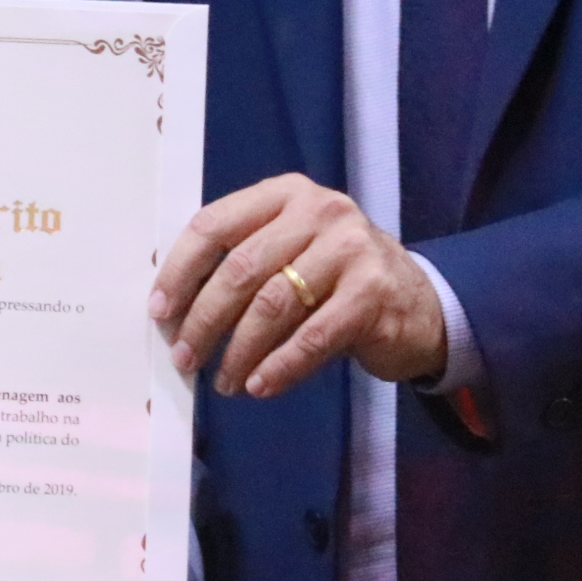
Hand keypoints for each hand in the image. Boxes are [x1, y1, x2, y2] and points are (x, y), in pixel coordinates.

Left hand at [151, 174, 445, 398]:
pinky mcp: (373, 294)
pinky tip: (259, 386)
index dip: (180, 271)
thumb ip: (242, 259)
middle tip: (185, 357)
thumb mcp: (292, 251)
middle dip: (204, 320)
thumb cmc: (337, 278)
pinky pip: (312, 337)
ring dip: (239, 351)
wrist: (421, 303)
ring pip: (272, 305)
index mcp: (287, 194)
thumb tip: (170, 297)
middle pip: (240, 269)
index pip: (215, 224)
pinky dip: (279, 367)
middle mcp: (320, 212)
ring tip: (223, 380)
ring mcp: (351, 250)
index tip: (160, 311)